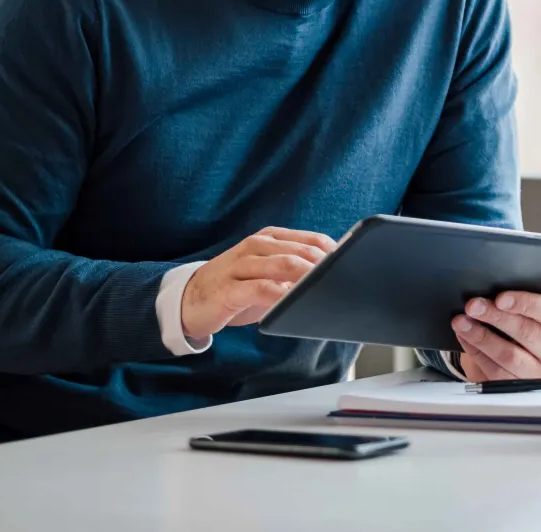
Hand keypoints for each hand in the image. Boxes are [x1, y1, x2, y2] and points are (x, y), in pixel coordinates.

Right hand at [181, 226, 335, 341]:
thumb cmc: (235, 287)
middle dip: (324, 265)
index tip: (352, 264)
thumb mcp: (266, 274)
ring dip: (307, 276)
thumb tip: (330, 279)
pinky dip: (281, 295)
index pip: (310, 239)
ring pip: (283, 265)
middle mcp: (256, 245)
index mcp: (270, 238)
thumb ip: (292, 272)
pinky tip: (294, 302)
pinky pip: (261, 289)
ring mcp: (241, 265)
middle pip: (300, 251)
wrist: (188, 300)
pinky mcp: (229, 288)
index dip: (333, 252)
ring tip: (326, 287)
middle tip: (344, 278)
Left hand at [451, 291, 540, 381]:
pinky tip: (465, 337)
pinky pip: (494, 370)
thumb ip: (520, 302)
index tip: (500, 298)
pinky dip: (476, 351)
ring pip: (508, 354)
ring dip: (481, 336)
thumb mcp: (532, 311)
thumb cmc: (528, 324)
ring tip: (462, 322)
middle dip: (496, 317)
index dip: (525, 303)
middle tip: (473, 306)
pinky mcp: (517, 386)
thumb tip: (491, 290)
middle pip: (526, 332)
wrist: (524, 356)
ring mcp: (537, 372)